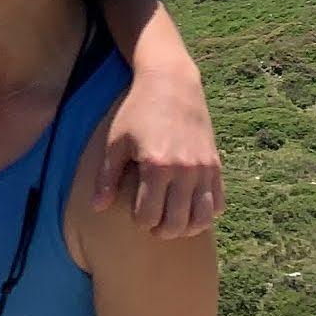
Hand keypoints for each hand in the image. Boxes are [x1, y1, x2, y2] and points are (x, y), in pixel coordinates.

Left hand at [99, 44, 221, 240]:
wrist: (171, 84)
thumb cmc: (136, 112)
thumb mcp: (115, 142)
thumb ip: (107, 178)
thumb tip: (96, 208)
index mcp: (156, 166)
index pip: (149, 215)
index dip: (140, 221)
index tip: (134, 215)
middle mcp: (185, 170)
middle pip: (178, 222)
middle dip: (163, 230)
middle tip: (153, 226)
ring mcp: (204, 169)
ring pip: (202, 217)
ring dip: (187, 228)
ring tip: (173, 224)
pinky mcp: (216, 165)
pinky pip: (219, 203)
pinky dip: (207, 214)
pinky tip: (192, 212)